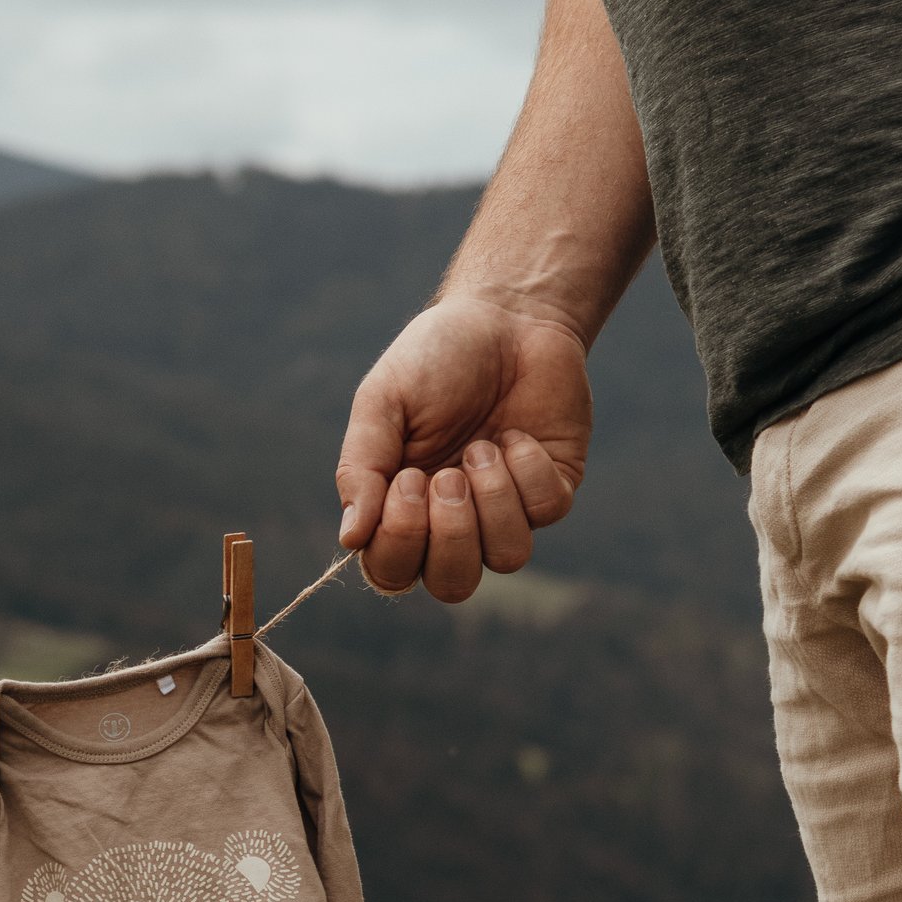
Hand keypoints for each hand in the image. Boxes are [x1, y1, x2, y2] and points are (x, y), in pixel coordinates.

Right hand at [333, 292, 592, 601]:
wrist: (505, 317)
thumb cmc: (432, 360)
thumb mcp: (381, 403)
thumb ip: (359, 469)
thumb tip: (349, 539)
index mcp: (400, 510)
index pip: (391, 572)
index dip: (401, 542)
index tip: (407, 479)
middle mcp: (452, 522)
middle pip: (452, 585)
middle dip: (451, 534)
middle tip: (446, 474)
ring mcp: (506, 510)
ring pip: (507, 558)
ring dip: (494, 500)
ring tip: (484, 447)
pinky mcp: (552, 489)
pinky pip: (546, 510)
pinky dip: (528, 468)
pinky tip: (516, 434)